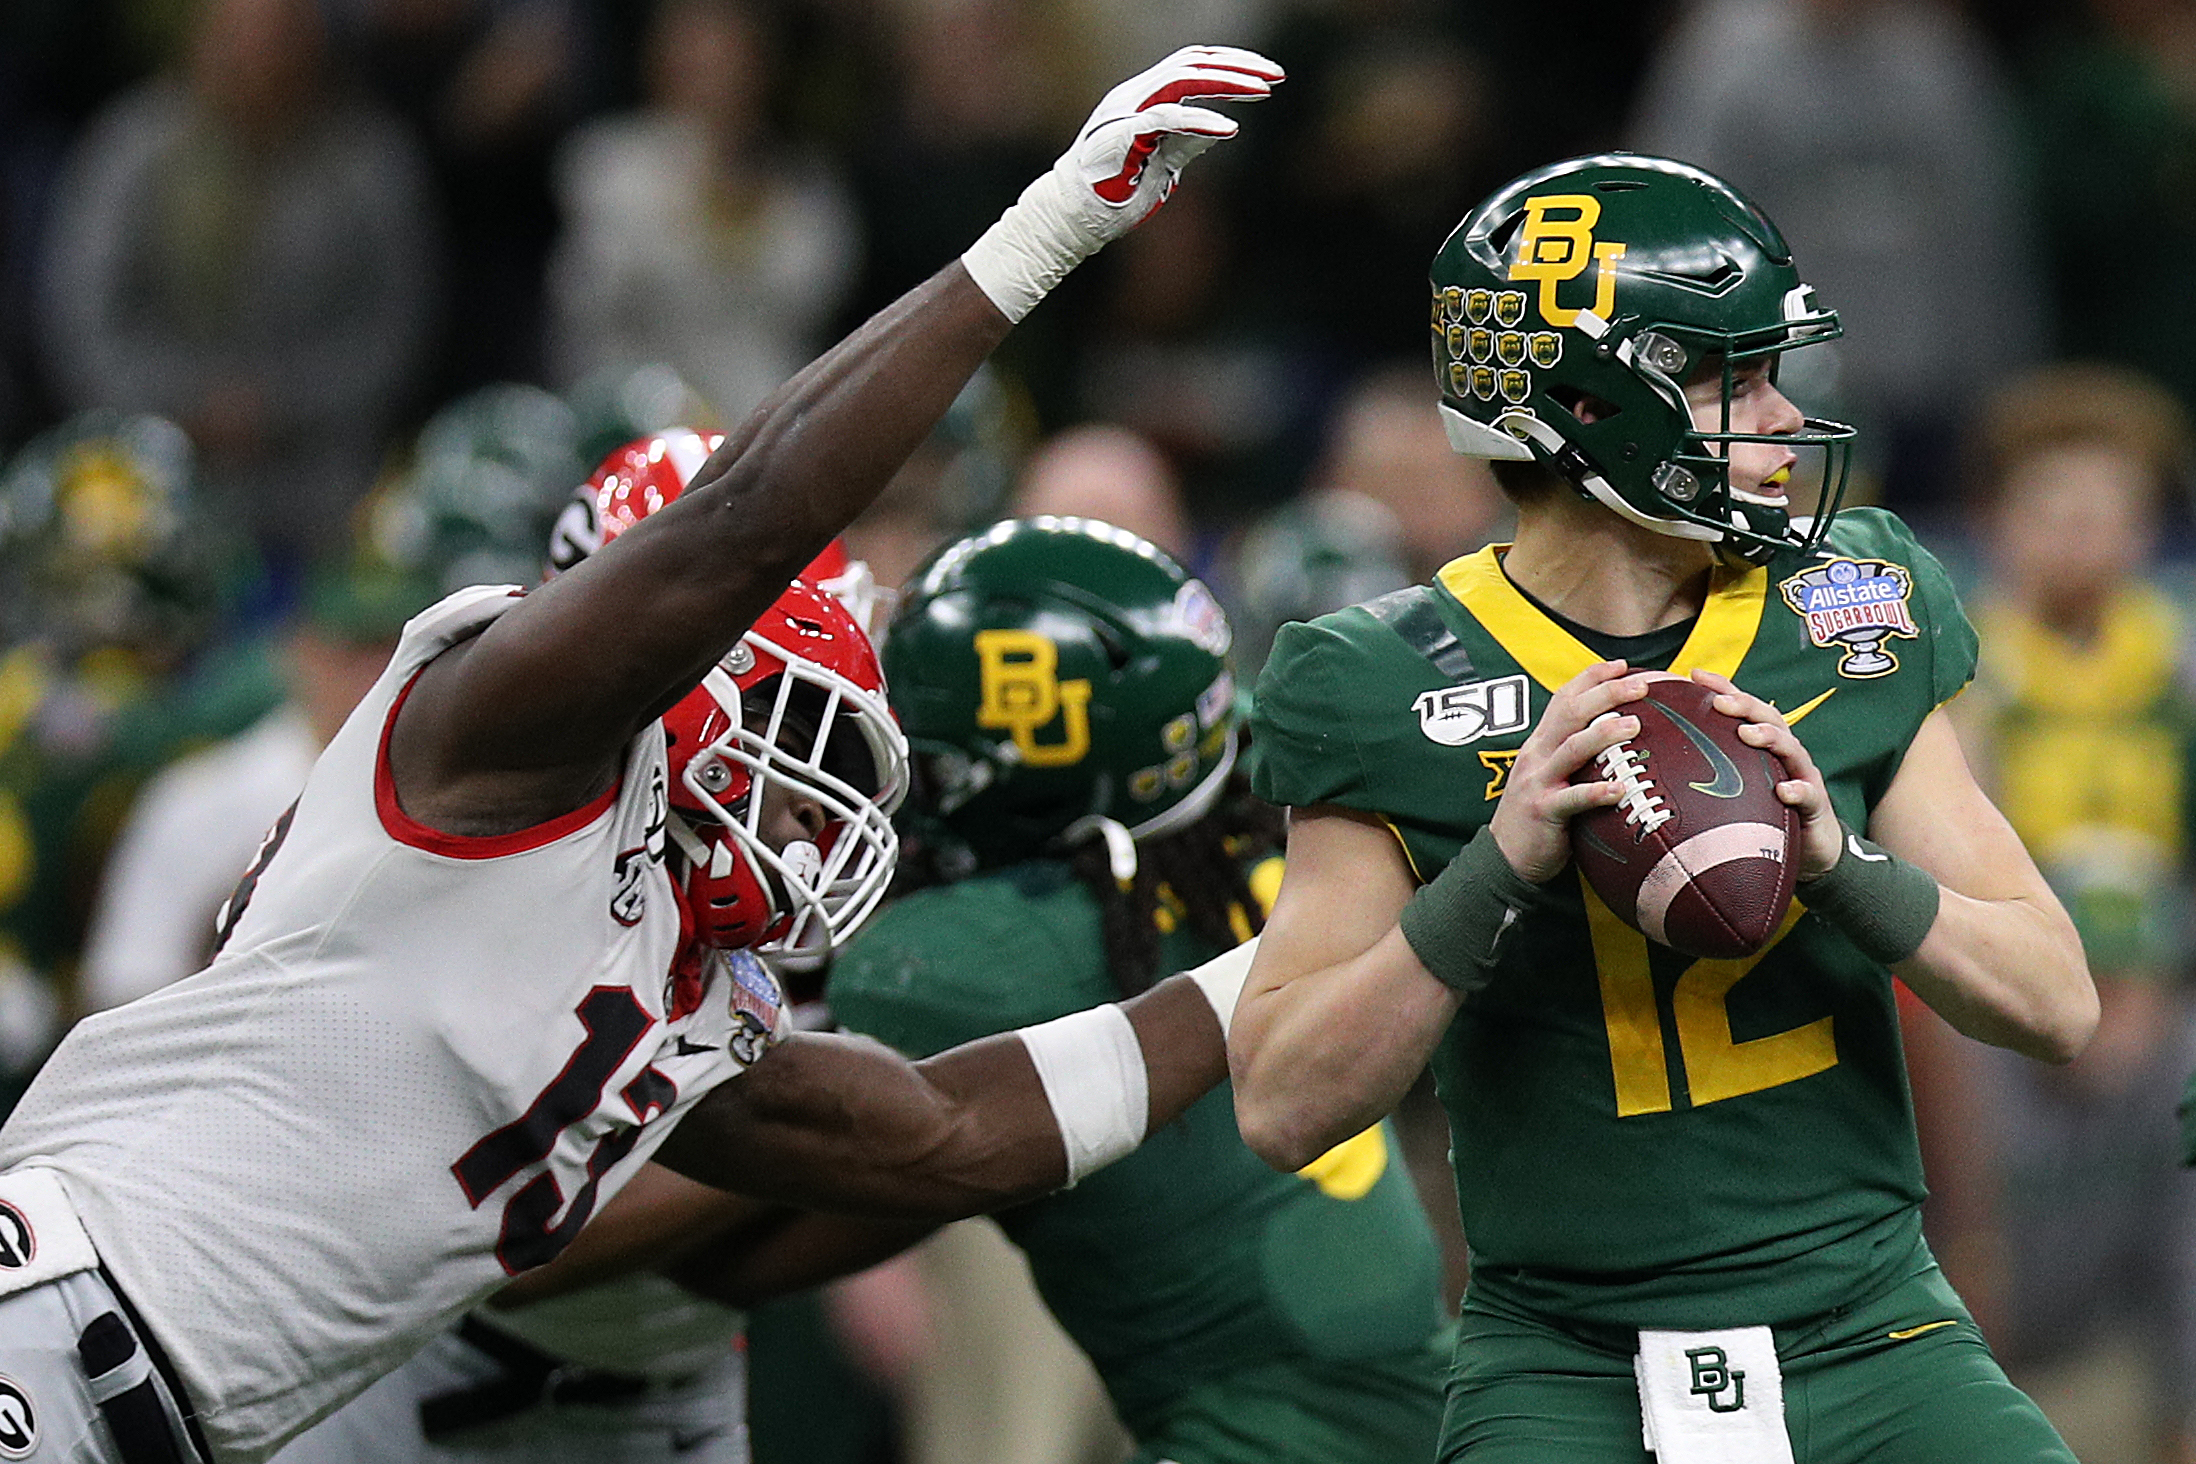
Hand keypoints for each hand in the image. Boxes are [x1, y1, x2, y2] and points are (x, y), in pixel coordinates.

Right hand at [960, 46, 1281, 321]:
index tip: (1268, 77)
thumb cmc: (1113, 194)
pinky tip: (1231, 129)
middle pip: (1193, 63)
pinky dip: (1201, 120)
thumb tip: (1221, 129)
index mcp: (1144, 98)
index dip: (1232, 64)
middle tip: (1277, 76)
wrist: (1071, 220)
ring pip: (1182, 79)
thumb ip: (1187, 142)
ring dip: (1227, 83)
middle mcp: (1135, 95)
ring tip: (1263, 91)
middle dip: (1239, 65)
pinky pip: (1167, 118)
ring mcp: (1126, 111)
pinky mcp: (1122, 134)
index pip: (1193, 65)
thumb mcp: (1163, 163)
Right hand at [1488, 661, 1649, 882]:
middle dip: (1606, 694)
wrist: (1505, 857)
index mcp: (1541, 743)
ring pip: (1571, 748)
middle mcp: (1537, 755)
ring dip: (1604, 734)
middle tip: (1641, 686)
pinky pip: (1572, 798)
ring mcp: (1539, 782)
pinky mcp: (1543, 810)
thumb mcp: (1553, 776)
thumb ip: (1577, 757)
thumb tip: (1621, 741)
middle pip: (1571, 713)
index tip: (1622, 665)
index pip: (1565, 698)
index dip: (1592, 678)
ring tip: (1634, 726)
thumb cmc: (1540, 817)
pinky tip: (1620, 789)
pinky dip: (1596, 792)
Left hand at [1690, 670, 1841, 878]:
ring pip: (1790, 748)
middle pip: (1768, 718)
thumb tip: (1655, 760)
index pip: (1742, 708)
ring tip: (1748, 734)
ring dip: (1769, 737)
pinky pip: (1808, 794)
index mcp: (1761, 744)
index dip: (1722, 688)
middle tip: (1720, 703)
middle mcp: (1782, 753)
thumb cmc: (1764, 810)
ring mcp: (1801, 775)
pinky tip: (1783, 791)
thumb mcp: (1734, 785)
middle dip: (1745, 705)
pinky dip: (1797, 790)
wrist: (1810, 845)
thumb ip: (1706, 768)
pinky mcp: (1814, 803)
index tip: (1694, 675)